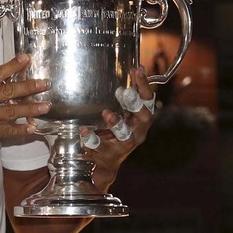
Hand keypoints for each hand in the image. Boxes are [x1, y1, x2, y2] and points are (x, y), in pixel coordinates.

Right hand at [0, 54, 50, 165]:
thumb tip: (7, 85)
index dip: (12, 66)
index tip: (27, 59)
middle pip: (7, 91)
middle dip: (28, 87)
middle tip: (45, 84)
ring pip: (11, 111)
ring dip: (31, 109)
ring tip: (45, 106)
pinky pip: (7, 130)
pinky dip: (21, 129)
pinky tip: (32, 128)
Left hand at [82, 65, 156, 186]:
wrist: (104, 164)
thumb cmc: (116, 133)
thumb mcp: (124, 113)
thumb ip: (129, 95)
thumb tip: (133, 69)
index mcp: (142, 119)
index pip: (148, 100)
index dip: (144, 85)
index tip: (137, 70)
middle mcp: (138, 133)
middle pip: (144, 118)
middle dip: (136, 105)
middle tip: (125, 92)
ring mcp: (124, 146)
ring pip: (126, 136)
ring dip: (117, 124)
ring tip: (107, 113)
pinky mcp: (109, 155)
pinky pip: (100, 147)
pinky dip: (92, 138)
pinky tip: (84, 130)